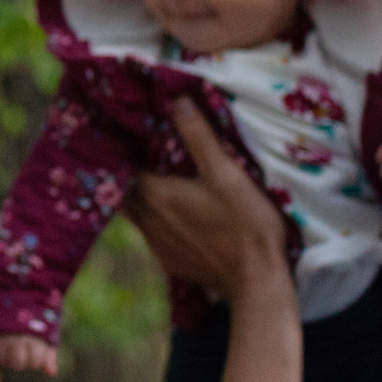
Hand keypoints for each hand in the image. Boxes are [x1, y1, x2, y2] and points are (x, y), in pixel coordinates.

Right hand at [0, 333, 58, 381]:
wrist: (3, 308)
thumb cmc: (27, 329)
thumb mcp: (41, 338)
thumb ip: (48, 355)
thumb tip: (51, 374)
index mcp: (32, 336)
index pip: (36, 361)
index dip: (36, 363)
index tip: (35, 359)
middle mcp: (16, 338)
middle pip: (18, 363)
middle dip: (21, 365)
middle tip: (21, 360)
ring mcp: (1, 341)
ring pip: (4, 363)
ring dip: (7, 365)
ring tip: (10, 358)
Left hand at [121, 99, 287, 299]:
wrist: (256, 280)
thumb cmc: (243, 222)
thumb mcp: (225, 172)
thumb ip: (198, 135)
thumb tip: (178, 100)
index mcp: (154, 194)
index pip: (125, 167)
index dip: (129, 154)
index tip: (134, 141)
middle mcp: (146, 220)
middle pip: (126, 192)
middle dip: (131, 177)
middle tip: (145, 161)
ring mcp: (156, 245)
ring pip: (137, 215)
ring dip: (144, 201)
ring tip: (159, 186)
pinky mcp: (170, 263)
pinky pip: (153, 236)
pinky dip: (158, 224)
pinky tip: (176, 218)